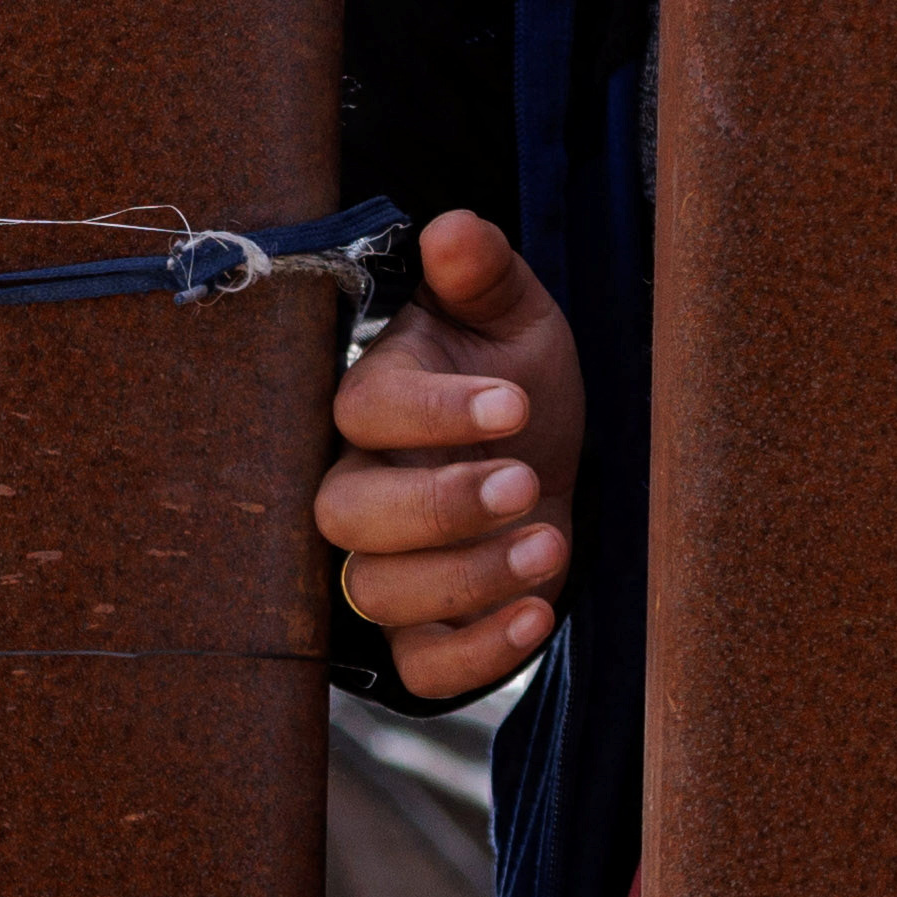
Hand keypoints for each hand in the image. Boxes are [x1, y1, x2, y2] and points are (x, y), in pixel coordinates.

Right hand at [314, 208, 588, 704]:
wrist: (543, 455)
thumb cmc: (512, 374)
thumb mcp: (512, 314)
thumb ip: (483, 272)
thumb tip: (454, 228)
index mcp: (376, 400)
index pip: (366, 410)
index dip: (433, 412)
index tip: (514, 403)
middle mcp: (362, 485)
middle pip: (347, 514)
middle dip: (438, 505)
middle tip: (525, 480)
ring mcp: (386, 564)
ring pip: (379, 591)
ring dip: (466, 578)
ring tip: (549, 540)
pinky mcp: (423, 631)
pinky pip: (418, 668)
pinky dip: (475, 658)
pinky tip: (539, 613)